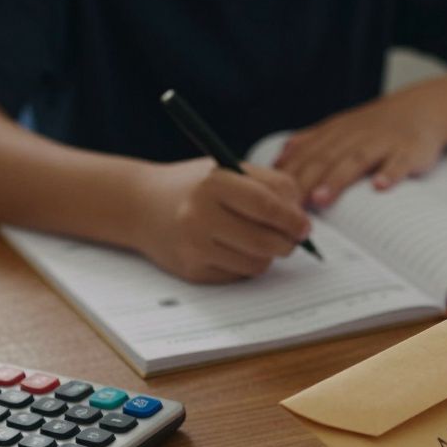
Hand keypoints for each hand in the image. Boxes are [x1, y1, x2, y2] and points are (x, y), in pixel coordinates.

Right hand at [130, 157, 309, 282]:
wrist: (141, 205)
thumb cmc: (195, 186)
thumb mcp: (229, 171)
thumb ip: (271, 186)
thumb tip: (302, 220)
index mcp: (213, 183)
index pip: (267, 205)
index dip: (293, 219)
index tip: (305, 228)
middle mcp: (199, 215)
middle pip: (264, 241)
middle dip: (287, 243)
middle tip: (292, 239)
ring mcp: (193, 246)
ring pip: (256, 264)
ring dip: (268, 256)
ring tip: (260, 241)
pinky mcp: (191, 270)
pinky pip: (238, 276)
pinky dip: (246, 265)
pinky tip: (234, 250)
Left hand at [275, 92, 446, 207]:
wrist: (422, 108)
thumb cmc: (377, 126)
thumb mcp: (341, 128)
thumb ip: (310, 142)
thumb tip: (279, 159)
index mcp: (336, 132)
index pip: (307, 154)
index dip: (289, 174)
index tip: (272, 196)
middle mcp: (356, 136)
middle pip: (326, 159)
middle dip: (305, 181)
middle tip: (290, 206)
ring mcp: (383, 142)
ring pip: (357, 160)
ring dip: (338, 179)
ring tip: (321, 199)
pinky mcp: (409, 150)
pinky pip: (400, 162)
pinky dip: (390, 173)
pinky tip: (380, 187)